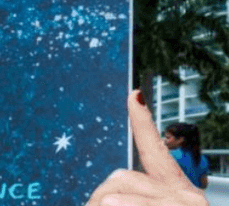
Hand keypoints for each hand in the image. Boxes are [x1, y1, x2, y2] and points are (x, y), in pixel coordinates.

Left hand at [84, 91, 207, 205]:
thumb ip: (126, 196)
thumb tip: (107, 197)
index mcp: (172, 187)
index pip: (152, 149)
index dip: (142, 121)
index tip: (135, 94)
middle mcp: (183, 191)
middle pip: (122, 177)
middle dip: (103, 197)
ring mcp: (186, 200)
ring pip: (119, 194)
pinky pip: (139, 203)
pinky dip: (125, 204)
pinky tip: (111, 204)